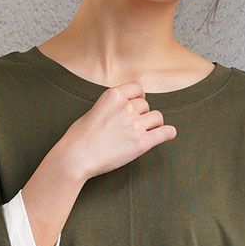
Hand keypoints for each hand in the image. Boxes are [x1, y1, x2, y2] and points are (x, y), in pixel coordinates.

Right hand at [59, 82, 176, 179]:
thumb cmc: (79, 137)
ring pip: (157, 117)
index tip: (137, 105)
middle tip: (133, 126)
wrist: (77, 157)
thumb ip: (112, 106)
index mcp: (114, 95)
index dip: (139, 97)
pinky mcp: (141, 143)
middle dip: (142, 114)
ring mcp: (135, 125)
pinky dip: (168, 133)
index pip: (137, 88)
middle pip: (146, 105)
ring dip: (153, 124)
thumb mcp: (94, 109)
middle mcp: (126, 107)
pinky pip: (165, 133)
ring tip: (145, 133)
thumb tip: (124, 107)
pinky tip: (168, 134)